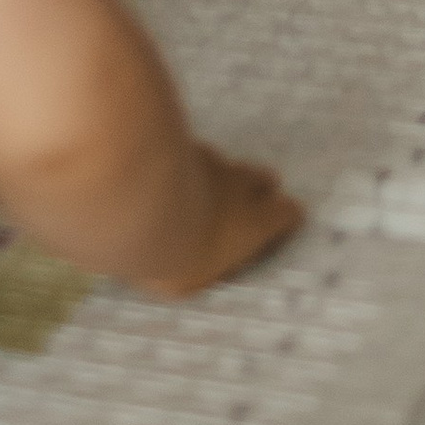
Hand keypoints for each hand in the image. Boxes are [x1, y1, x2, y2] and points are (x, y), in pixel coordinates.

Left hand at [136, 148, 304, 299]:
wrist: (139, 201)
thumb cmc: (172, 253)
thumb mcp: (190, 279)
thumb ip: (204, 264)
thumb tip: (198, 263)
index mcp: (253, 223)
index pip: (286, 213)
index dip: (285, 217)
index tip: (283, 222)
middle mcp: (240, 187)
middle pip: (262, 179)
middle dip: (257, 189)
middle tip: (243, 203)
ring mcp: (211, 161)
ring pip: (227, 164)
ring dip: (221, 176)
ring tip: (202, 191)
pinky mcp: (182, 145)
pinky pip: (196, 154)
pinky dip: (188, 164)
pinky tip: (170, 176)